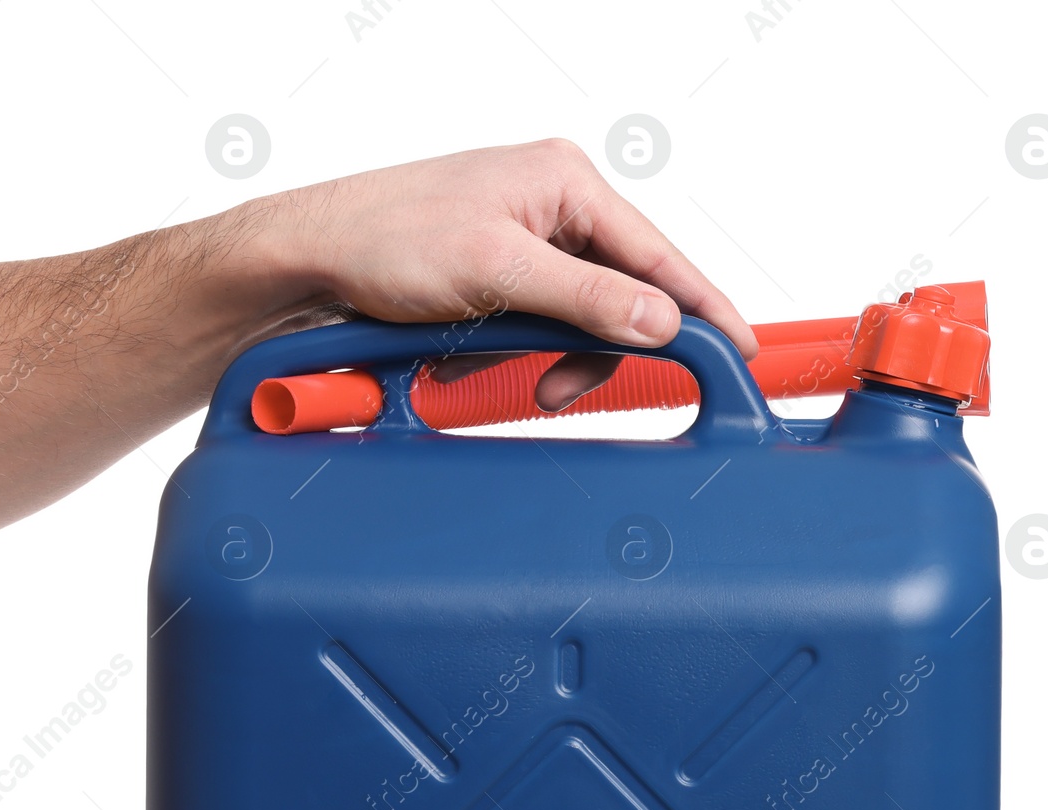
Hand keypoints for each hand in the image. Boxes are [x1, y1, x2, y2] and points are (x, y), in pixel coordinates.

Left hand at [278, 139, 757, 411]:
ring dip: (536, 359)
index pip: (657, 254)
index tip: (738, 348)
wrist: (309, 261)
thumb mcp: (497, 271)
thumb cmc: (388, 240)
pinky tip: (458, 358)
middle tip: (556, 389)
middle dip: (587, 350)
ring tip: (480, 368)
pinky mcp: (494, 277)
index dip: (701, 305)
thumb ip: (584, 299)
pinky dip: (501, 355)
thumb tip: (659, 321)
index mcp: (565, 181)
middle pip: (618, 296)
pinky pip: (528, 328)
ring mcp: (523, 241)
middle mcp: (552, 205)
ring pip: (572, 321)